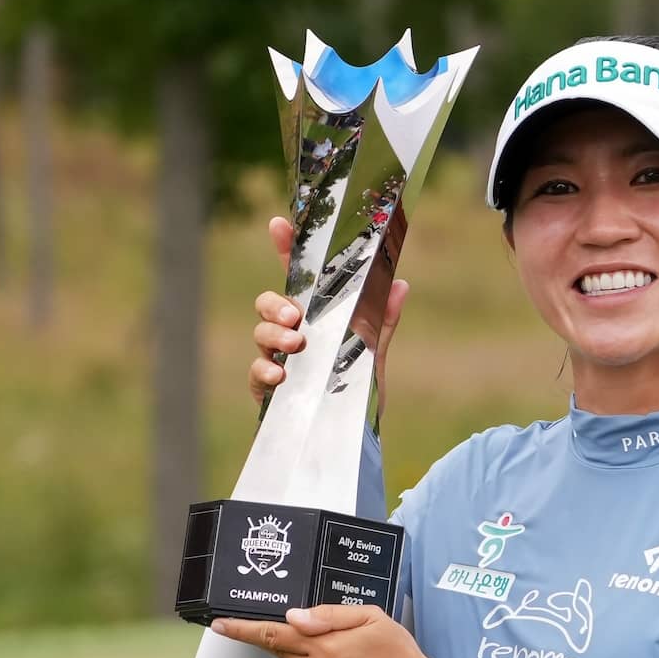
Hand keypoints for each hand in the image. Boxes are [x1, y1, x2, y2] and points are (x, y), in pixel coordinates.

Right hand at [247, 216, 410, 409]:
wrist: (350, 433)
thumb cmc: (356, 386)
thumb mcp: (375, 351)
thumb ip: (384, 319)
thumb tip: (402, 284)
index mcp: (315, 316)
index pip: (297, 277)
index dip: (287, 248)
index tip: (279, 224)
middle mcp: (291, 332)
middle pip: (268, 303)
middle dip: (275, 304)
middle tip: (296, 316)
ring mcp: (276, 358)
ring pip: (261, 334)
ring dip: (275, 335)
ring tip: (297, 344)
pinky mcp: (267, 389)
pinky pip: (256, 373)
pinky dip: (264, 370)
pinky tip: (281, 374)